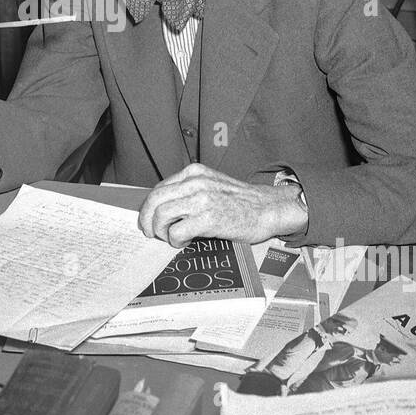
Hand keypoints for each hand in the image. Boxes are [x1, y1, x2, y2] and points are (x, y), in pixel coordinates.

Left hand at [137, 164, 306, 247]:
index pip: (159, 189)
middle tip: (151, 233)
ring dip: (161, 231)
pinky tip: (184, 242)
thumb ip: (189, 191)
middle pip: (154, 201)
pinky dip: (175, 240)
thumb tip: (163, 208)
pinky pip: (177, 232)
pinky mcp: (209, 219)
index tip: (149, 220)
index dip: (149, 208)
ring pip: (161, 216)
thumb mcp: (211, 185)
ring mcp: (202, 199)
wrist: (268, 208)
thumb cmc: (241, 201)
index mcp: (194, 172)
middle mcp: (195, 182)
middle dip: (147, 220)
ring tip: (171, 238)